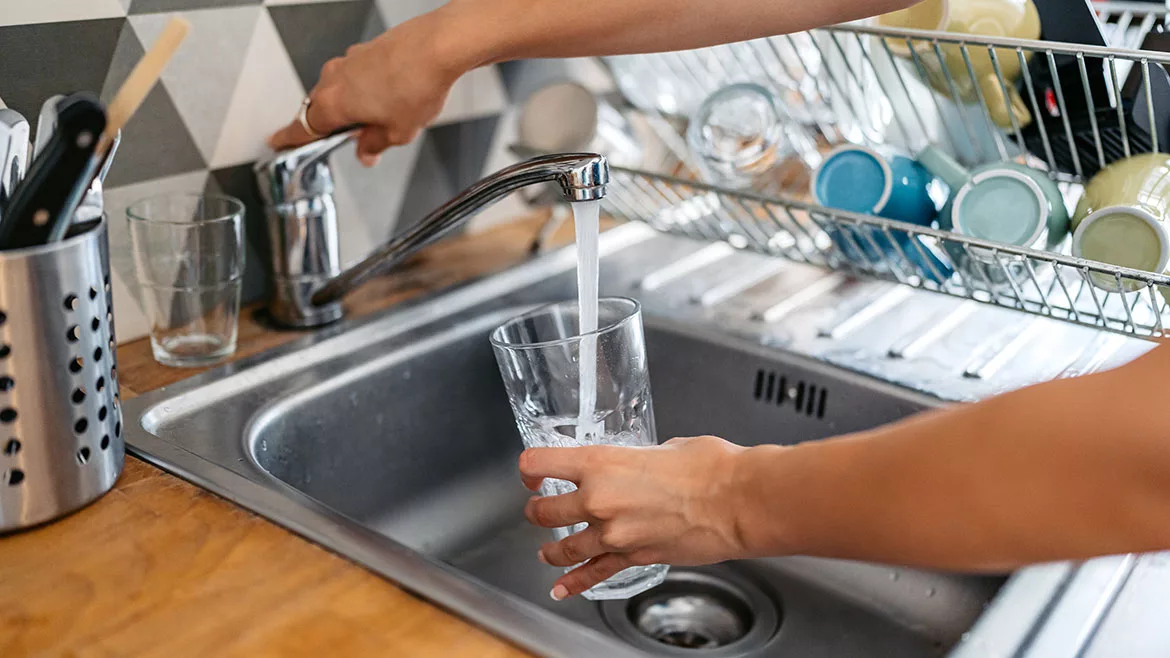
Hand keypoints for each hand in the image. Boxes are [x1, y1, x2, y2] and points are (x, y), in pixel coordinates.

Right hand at [268, 10, 469, 164]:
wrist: (438, 46)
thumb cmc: (417, 84)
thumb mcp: (397, 132)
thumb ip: (374, 145)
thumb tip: (366, 152)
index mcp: (333, 103)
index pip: (302, 127)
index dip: (289, 138)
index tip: (278, 142)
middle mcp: (334, 78)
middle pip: (320, 107)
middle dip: (332, 125)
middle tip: (349, 140)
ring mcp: (349, 60)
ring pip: (340, 90)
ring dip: (352, 106)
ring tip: (382, 118)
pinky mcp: (366, 49)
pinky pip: (357, 75)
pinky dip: (365, 88)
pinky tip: (390, 96)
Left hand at [519, 435, 748, 599]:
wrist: (736, 501)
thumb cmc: (710, 468)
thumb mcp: (664, 447)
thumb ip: (639, 458)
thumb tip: (641, 462)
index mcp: (601, 463)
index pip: (540, 462)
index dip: (529, 467)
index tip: (531, 471)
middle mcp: (598, 500)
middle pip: (543, 511)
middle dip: (537, 510)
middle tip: (538, 508)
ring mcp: (613, 534)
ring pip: (563, 547)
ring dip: (551, 549)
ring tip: (547, 549)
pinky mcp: (633, 558)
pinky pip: (594, 573)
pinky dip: (574, 583)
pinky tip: (562, 588)